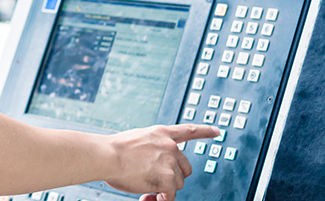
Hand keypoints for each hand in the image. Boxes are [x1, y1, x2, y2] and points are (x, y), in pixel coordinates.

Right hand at [103, 124, 218, 200]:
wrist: (107, 155)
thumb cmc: (112, 150)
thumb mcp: (135, 141)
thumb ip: (150, 150)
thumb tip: (156, 173)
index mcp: (160, 133)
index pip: (188, 130)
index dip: (205, 131)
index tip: (217, 131)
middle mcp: (169, 145)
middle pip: (184, 168)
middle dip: (173, 178)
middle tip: (155, 183)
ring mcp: (169, 161)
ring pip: (177, 183)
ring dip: (164, 189)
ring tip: (145, 187)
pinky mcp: (167, 177)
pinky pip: (171, 195)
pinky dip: (162, 199)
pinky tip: (149, 196)